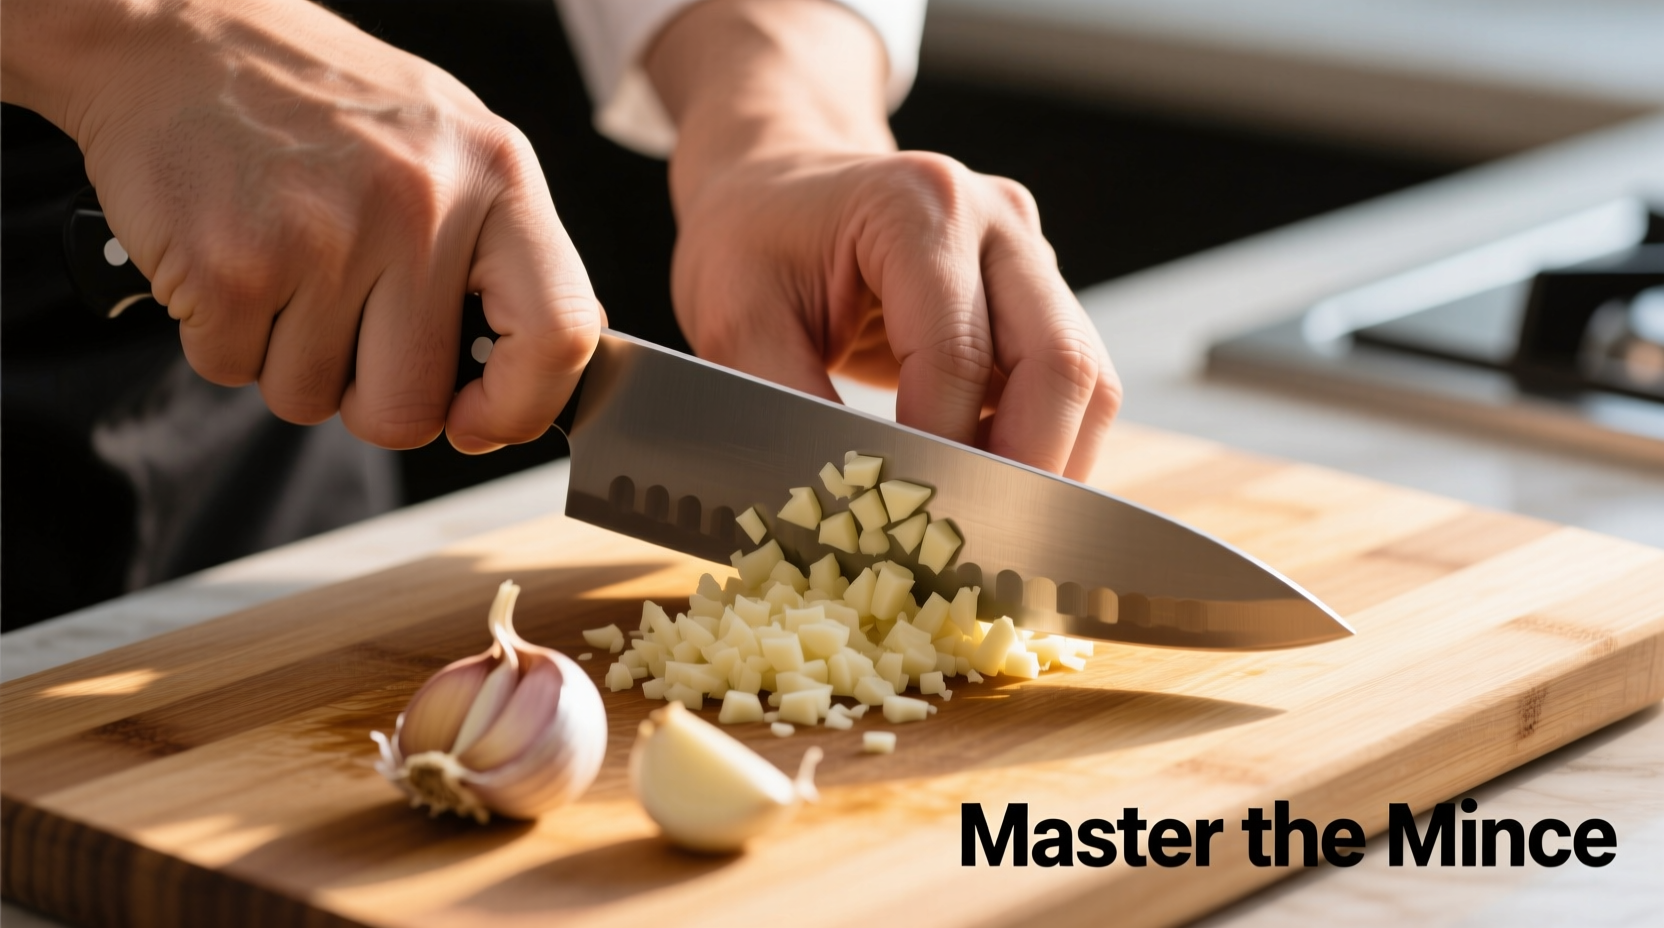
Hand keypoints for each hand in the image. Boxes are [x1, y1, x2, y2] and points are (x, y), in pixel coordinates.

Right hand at [2, 0, 601, 451]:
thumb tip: (555, 358)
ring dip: (289, 361)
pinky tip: (233, 260)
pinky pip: (234, 373)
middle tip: (347, 334)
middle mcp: (420, 205)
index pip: (560, 333)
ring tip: (284, 269)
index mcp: (496, 173)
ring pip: (313, 401)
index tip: (479, 423)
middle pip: (413, 407)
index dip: (521, 408)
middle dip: (372, 399)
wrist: (173, 32)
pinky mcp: (229, 267)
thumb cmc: (321, 101)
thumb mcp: (450, 144)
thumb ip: (505, 249)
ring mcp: (323, 238)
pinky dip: (223, 338)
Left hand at [648, 0, 1118, 479]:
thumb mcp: (734, 320)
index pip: (959, 356)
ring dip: (1051, 463)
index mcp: (917, 207)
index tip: (907, 527)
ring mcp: (1029, 253)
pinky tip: (989, 481)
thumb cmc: (750, 244)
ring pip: (1089, 379)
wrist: (777, 188)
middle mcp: (995, 220)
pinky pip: (1076, 382)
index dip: (942, 454)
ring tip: (987, 520)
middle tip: (974, 545)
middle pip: (1061, 363)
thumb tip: (846, 507)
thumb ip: (786, 406)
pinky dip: (1046, 443)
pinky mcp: (1041, 292)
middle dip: (1026, 472)